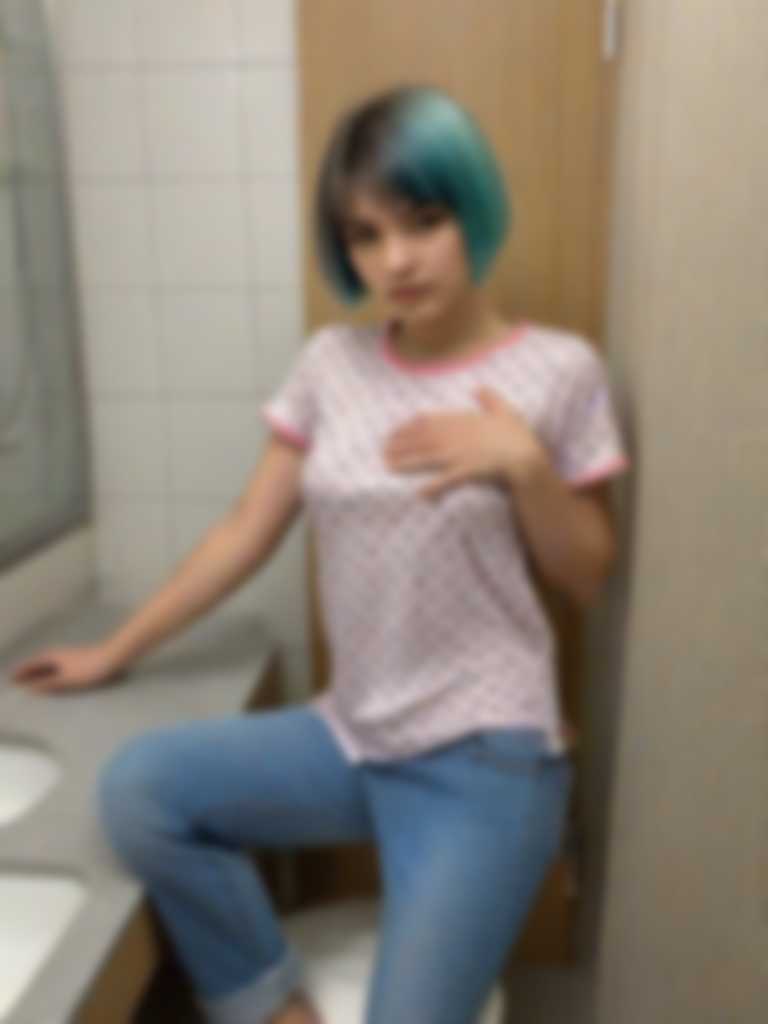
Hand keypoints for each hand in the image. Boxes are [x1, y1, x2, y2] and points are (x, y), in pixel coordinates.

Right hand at [6, 643, 125, 694]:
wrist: (113, 658)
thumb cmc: (89, 669)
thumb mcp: (66, 680)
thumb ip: (48, 684)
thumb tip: (30, 688)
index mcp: (51, 657)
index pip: (31, 665)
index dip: (21, 672)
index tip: (10, 679)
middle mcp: (57, 655)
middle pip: (38, 665)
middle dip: (27, 673)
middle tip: (16, 683)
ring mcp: (67, 657)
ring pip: (47, 666)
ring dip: (38, 674)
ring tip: (31, 684)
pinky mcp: (76, 661)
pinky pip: (56, 668)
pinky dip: (49, 674)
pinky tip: (53, 681)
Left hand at [382, 387, 545, 499]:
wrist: (531, 460)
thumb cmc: (519, 438)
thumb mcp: (506, 412)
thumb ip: (491, 398)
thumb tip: (479, 387)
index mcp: (464, 421)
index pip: (429, 421)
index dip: (407, 428)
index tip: (392, 433)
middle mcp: (459, 436)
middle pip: (423, 439)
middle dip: (401, 445)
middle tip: (382, 452)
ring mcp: (464, 454)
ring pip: (429, 457)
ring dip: (407, 462)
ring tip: (388, 468)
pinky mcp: (471, 471)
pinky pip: (449, 480)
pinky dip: (434, 486)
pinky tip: (420, 494)